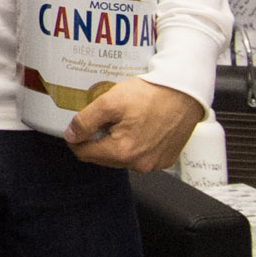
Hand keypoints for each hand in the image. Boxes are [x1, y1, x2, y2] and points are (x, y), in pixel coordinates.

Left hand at [66, 78, 206, 170]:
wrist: (184, 92)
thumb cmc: (152, 94)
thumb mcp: (110, 101)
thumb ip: (86, 121)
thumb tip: (71, 136)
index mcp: (123, 152)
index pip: (85, 155)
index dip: (76, 140)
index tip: (77, 128)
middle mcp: (139, 164)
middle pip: (103, 158)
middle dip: (97, 141)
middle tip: (102, 120)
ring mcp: (154, 164)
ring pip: (122, 158)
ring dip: (116, 143)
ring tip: (122, 121)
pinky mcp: (165, 159)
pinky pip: (141, 157)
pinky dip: (135, 145)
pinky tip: (139, 127)